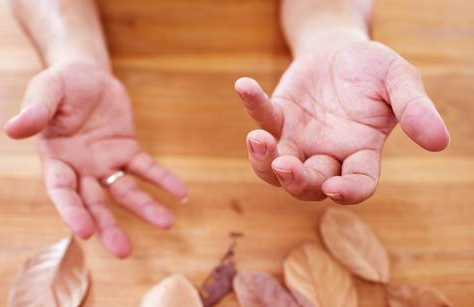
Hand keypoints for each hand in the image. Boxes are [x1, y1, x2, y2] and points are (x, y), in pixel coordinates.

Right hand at [5, 62, 187, 257]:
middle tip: (123, 252)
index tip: (85, 232)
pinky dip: (162, 179)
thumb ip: (35, 110)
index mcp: (56, 160)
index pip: (62, 192)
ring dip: (144, 208)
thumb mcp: (46, 90)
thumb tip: (12, 129)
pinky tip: (180, 193)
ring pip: (124, 192)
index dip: (72, 212)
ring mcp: (105, 162)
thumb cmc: (60, 84)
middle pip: (94, 203)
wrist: (85, 73)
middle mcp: (80, 169)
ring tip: (167, 223)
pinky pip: (145, 168)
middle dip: (108, 227)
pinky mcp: (126, 150)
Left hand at [235, 41, 448, 204]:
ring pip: (275, 167)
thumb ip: (415, 110)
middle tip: (286, 166)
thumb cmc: (374, 71)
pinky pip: (263, 117)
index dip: (348, 192)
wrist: (343, 51)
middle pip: (308, 185)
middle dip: (296, 180)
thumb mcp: (400, 82)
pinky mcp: (278, 117)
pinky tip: (244, 85)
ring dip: (263, 161)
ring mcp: (299, 139)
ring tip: (257, 140)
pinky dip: (253, 104)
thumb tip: (439, 142)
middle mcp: (326, 155)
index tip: (334, 189)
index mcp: (361, 153)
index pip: (357, 184)